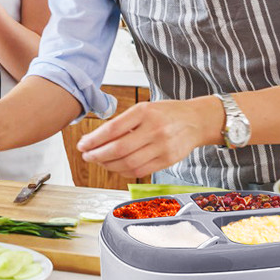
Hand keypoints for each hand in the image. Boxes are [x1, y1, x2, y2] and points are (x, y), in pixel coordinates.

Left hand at [76, 96, 223, 178]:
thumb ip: (124, 122)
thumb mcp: (145, 108)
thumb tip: (97, 139)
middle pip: (118, 149)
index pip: (113, 128)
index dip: (94, 139)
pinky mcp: (167, 160)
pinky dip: (123, 171)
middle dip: (97, 155)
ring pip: (127, 163)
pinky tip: (116, 167)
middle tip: (87, 155)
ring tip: (100, 161)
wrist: (196, 120)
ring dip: (108, 165)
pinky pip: (139, 171)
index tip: (82, 144)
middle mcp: (154, 129)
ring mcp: (162, 146)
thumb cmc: (167, 113)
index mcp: (145, 111)